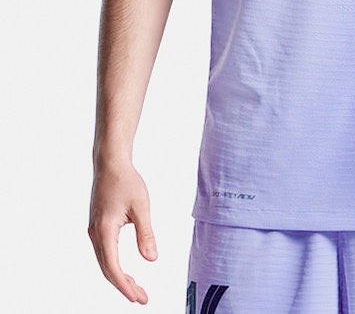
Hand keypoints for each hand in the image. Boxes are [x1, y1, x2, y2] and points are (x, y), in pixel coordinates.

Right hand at [88, 161, 157, 303]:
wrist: (110, 163)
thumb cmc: (126, 181)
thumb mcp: (141, 206)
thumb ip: (146, 233)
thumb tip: (152, 259)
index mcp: (104, 231)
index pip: (113, 267)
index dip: (125, 286)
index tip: (138, 298)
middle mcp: (95, 234)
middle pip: (107, 269)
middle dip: (124, 286)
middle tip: (142, 298)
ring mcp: (94, 231)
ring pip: (105, 262)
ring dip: (119, 277)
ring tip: (136, 289)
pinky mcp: (97, 227)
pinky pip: (104, 253)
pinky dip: (114, 266)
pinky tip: (126, 272)